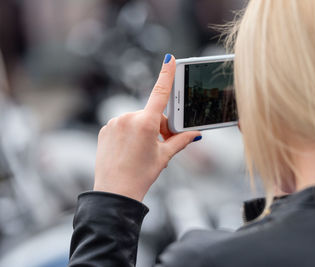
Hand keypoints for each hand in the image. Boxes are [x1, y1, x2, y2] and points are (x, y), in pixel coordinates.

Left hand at [93, 54, 200, 201]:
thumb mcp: (164, 156)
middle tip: (162, 144)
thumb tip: (195, 134)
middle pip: (151, 114)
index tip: (170, 59)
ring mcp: (114, 122)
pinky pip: (123, 125)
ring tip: (143, 150)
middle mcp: (128, 118)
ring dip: (144, 129)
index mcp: (146, 123)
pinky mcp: (105, 129)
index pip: (160, 93)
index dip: (167, 74)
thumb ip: (181, 141)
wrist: (115, 191)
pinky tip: (130, 149)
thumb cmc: (141, 175)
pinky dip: (129, 133)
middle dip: (159, 126)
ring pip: (137, 119)